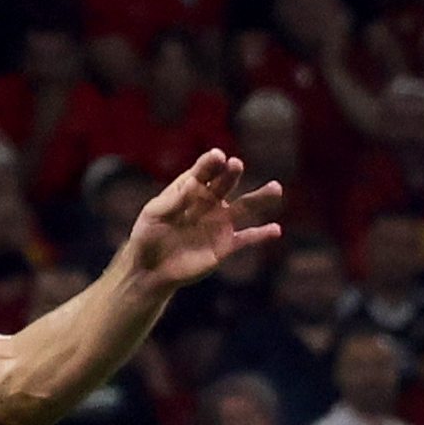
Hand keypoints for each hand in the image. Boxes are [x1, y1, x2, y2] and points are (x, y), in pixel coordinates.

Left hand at [122, 151, 281, 294]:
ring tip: (276, 188)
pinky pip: (247, 238)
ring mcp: (219, 223)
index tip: (217, 156)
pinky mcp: (225, 245)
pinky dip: (261, 235)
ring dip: (260, 198)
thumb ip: (174, 201)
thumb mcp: (155, 215)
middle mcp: (209, 202)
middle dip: (230, 174)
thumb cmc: (147, 236)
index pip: (203, 172)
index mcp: (189, 189)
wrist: (150, 268)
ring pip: (244, 207)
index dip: (210, 164)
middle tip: (235, 165)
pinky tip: (275, 230)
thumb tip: (193, 184)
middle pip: (224, 184)